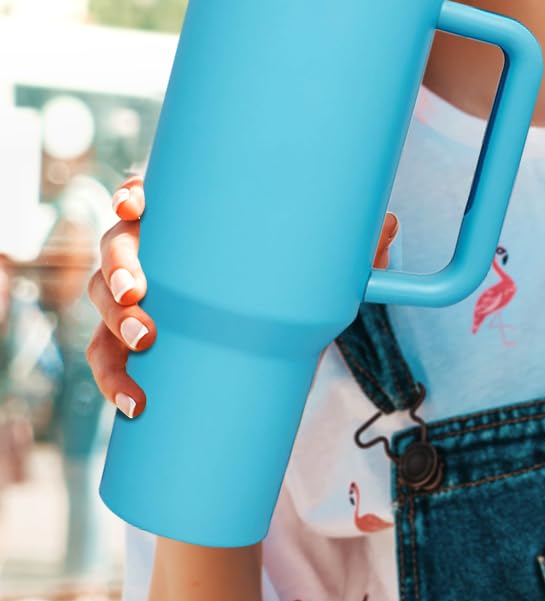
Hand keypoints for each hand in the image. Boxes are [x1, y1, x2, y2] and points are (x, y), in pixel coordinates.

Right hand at [84, 175, 399, 419]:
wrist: (281, 343)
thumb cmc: (291, 284)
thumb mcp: (323, 268)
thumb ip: (353, 248)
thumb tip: (387, 224)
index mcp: (186, 222)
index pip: (144, 197)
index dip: (129, 198)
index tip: (136, 207)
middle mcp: (153, 255)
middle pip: (113, 248)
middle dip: (120, 269)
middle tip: (144, 295)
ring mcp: (138, 300)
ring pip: (101, 302)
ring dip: (112, 324)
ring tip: (144, 344)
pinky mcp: (135, 346)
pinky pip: (108, 360)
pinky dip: (116, 382)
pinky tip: (136, 402)